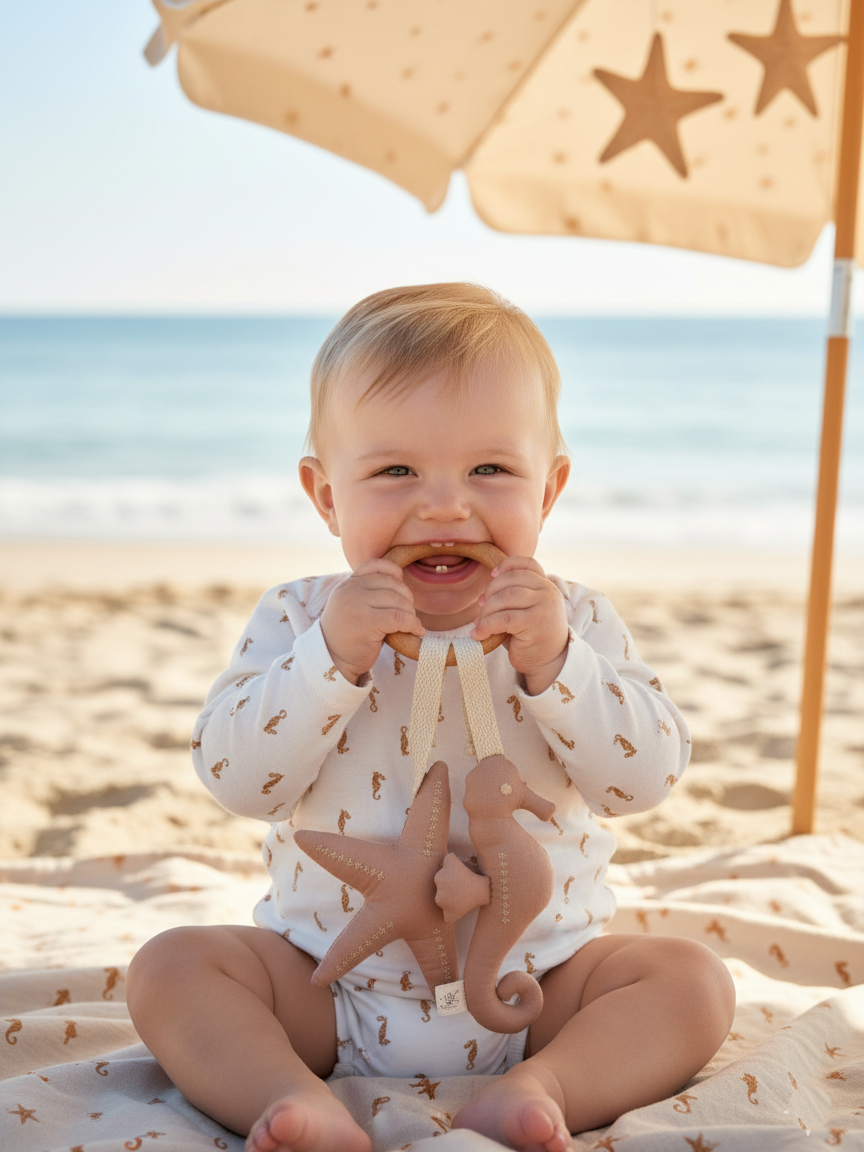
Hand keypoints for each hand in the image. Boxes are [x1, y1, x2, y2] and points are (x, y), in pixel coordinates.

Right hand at [320, 559, 424, 683]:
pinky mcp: (367, 622)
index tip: (401, 586)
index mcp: (347, 584)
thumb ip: (367, 593)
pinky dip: (413, 624)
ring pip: (397, 600)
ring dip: (410, 613)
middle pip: (391, 584)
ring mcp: (357, 605)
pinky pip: (399, 618)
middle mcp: (350, 590)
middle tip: (408, 614)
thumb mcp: (351, 606)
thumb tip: (401, 581)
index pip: (374, 565)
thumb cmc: (347, 636)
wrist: (332, 660)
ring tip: (411, 624)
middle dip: (407, 598)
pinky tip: (416, 631)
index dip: (393, 572)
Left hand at [470, 556, 568, 694]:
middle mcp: (548, 592)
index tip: (492, 575)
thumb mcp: (522, 612)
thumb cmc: (531, 637)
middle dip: (490, 593)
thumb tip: (481, 598)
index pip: (528, 564)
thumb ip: (509, 599)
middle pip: (511, 580)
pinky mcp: (536, 622)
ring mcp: (544, 605)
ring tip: (480, 624)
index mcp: (546, 585)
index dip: (508, 565)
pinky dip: (486, 625)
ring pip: (505, 597)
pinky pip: (504, 618)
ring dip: (487, 611)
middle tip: (481, 608)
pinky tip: (478, 634)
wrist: (549, 663)